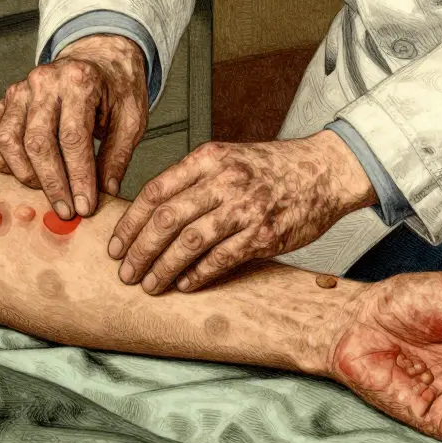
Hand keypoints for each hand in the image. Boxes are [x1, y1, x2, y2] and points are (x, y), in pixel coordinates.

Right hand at [0, 34, 148, 219]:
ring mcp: (20, 89)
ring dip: (24, 174)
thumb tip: (106, 189)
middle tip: (66, 209)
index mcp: (79, 81)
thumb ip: (118, 154)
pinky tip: (19, 172)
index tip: (84, 205)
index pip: (73, 138)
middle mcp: (44, 81)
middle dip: (52, 184)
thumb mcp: (132, 117)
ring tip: (46, 189)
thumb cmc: (115, 87)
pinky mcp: (5, 100)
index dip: (78, 177)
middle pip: (37, 142)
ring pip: (8, 140)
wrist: (99, 59)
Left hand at [110, 131, 373, 292]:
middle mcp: (224, 181)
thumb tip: (154, 214)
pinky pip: (221, 258)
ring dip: (163, 267)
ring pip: (189, 242)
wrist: (325, 170)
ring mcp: (245, 208)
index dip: (130, 222)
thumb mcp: (229, 158)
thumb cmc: (275, 167)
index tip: (116, 244)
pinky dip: (198, 274)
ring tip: (149, 284)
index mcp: (208, 159)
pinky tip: (185, 284)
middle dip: (139, 249)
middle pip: (166, 219)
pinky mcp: (264, 234)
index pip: (156, 192)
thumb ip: (194, 181)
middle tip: (125, 271)